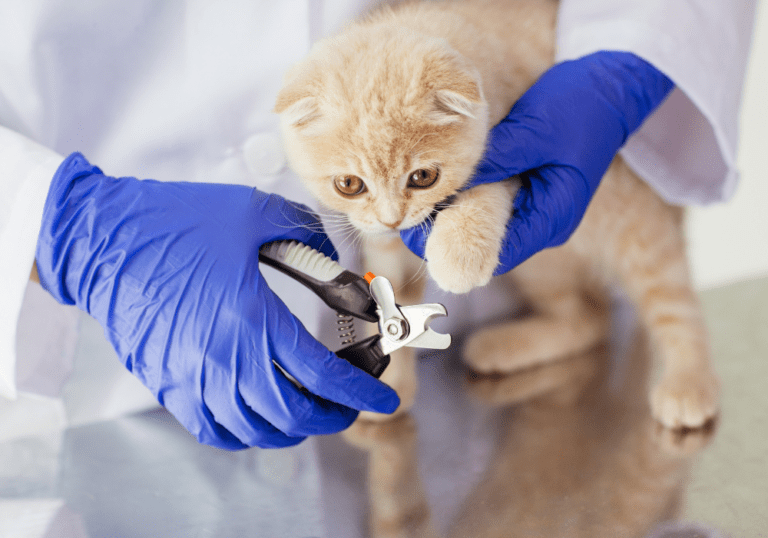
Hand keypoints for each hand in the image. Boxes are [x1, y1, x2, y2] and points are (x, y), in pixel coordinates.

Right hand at [35, 153, 398, 449]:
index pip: (320, 374)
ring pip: (255, 430)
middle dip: (332, 415)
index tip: (384, 400)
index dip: (359, 392)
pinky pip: (213, 428)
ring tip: (310, 409)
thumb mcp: (252, 213)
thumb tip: (334, 257)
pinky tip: (259, 417)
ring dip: (293, 427)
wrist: (102, 239)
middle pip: (292, 414)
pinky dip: (245, 432)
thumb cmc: (175, 222)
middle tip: (350, 403)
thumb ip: (306, 234)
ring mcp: (191, 377)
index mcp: (251, 318)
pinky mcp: (167, 382)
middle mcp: (223, 359)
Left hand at [402, 51, 672, 272]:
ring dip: (458, 215)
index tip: (417, 235)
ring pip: (488, 225)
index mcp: (552, 218)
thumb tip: (451, 182)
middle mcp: (545, 222)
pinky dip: (470, 197)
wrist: (611, 88)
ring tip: (419, 202)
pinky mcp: (530, 192)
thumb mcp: (535, 130)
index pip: (497, 253)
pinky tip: (444, 187)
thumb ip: (496, 159)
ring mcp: (538, 209)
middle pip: (489, 244)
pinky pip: (494, 204)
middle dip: (449, 233)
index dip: (454, 248)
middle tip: (409, 217)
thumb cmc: (581, 108)